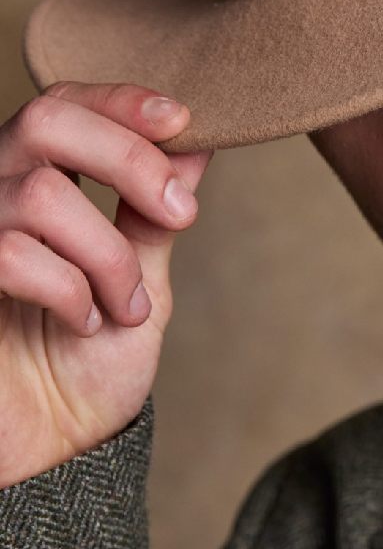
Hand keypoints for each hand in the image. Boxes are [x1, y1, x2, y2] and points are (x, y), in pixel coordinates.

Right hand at [0, 82, 212, 485]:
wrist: (53, 448)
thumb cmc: (89, 362)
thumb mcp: (141, 277)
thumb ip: (155, 210)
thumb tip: (198, 141)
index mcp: (37, 182)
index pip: (65, 104)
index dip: (119, 100)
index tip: (182, 118)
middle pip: (46, 121)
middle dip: (128, 159)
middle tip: (180, 214)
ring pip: (41, 195)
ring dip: (106, 255)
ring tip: (124, 305)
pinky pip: (11, 255)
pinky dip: (70, 291)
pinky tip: (83, 321)